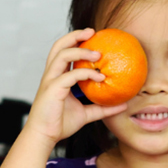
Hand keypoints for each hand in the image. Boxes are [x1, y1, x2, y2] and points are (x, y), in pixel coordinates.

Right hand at [22, 29, 126, 145]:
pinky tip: (99, 77)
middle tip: (92, 31)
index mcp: (56, 77)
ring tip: (98, 54)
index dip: (75, 40)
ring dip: (81, 51)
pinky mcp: (52, 89)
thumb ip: (102, 108)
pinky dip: (86, 73)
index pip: (63, 51)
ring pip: (62, 55)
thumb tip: (122, 105)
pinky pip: (70, 75)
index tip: (92, 35)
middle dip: (74, 35)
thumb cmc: (60, 124)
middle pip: (59, 46)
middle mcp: (51, 75)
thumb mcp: (86, 115)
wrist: (44, 136)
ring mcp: (50, 80)